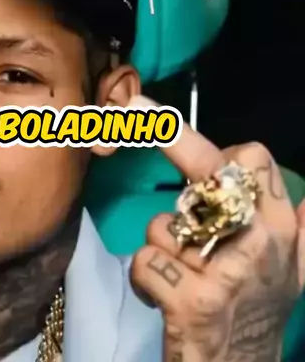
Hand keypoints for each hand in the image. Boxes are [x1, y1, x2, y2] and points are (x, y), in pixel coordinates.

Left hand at [129, 95, 304, 361]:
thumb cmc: (257, 313)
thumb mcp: (291, 271)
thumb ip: (300, 229)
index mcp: (282, 228)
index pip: (252, 158)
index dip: (217, 149)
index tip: (189, 150)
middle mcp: (263, 242)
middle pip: (211, 165)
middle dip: (174, 140)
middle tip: (135, 110)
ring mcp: (230, 272)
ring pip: (164, 224)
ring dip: (160, 246)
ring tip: (180, 272)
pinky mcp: (197, 304)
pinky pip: (146, 263)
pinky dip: (144, 279)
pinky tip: (163, 297)